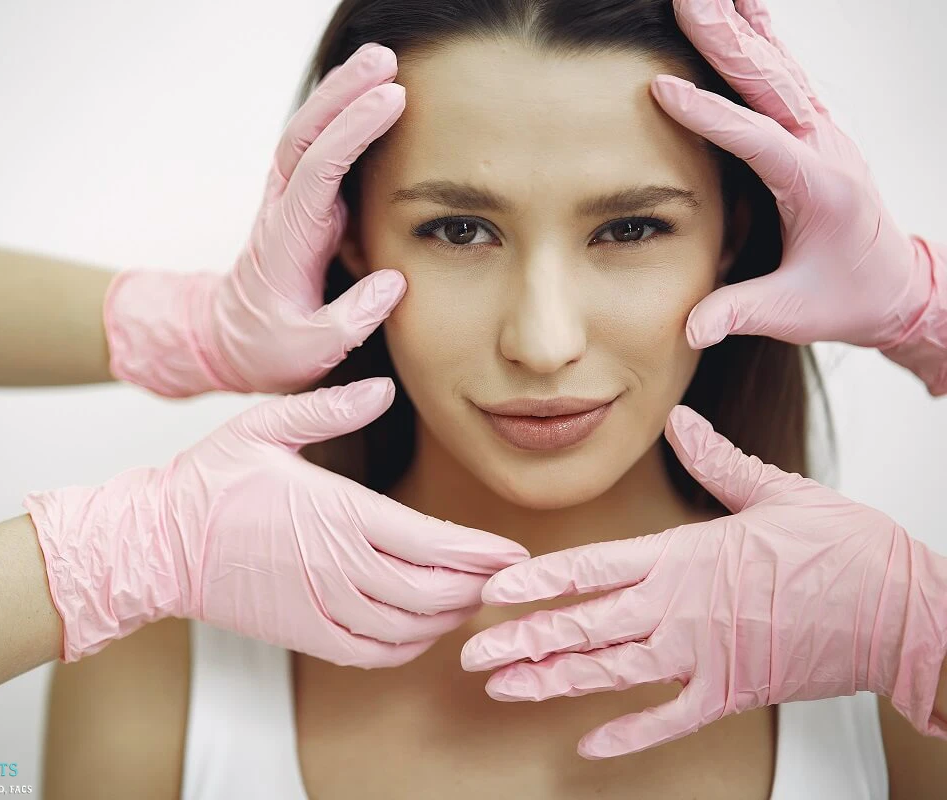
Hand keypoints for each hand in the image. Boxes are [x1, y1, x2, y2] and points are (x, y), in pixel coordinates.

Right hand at [27, 378, 528, 665]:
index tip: (511, 550)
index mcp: (336, 513)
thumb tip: (381, 388)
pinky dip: (408, 647)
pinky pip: (371, 654)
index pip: (431, 541)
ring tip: (473, 598)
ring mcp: (320, 607)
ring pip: (408, 626)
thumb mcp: (264, 426)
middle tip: (505, 576)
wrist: (155, 544)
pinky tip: (422, 630)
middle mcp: (337, 567)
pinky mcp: (303, 633)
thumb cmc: (210, 480)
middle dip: (478, 586)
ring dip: (449, 617)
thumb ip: (328, 408)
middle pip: (432, 591)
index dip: (480, 552)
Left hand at [104, 43, 409, 396]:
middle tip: (386, 59)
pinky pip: (317, 150)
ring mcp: (288, 201)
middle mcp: (282, 209)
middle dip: (343, 92)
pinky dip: (339, 118)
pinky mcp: (300, 203)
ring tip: (381, 61)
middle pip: (305, 134)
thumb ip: (350, 320)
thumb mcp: (309, 351)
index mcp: (285, 239)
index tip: (391, 101)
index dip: (353, 131)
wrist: (229, 342)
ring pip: (307, 134)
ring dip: (340, 95)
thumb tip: (395, 283)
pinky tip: (367, 96)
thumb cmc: (269, 349)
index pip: (318, 169)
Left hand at [460, 405, 946, 757]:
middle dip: (524, 639)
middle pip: (586, 626)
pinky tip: (588, 746)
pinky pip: (669, 719)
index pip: (592, 567)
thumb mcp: (777, 491)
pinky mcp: (732, 693)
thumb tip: (683, 421)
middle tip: (472, 654)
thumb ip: (718, 460)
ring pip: (611, 674)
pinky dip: (628, 734)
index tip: (491, 592)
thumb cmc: (847, 549)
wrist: (906, 612)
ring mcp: (704, 656)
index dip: (536, 580)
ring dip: (554, 682)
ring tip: (504, 690)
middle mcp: (682, 608)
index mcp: (685, 555)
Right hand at [654, 0, 946, 392]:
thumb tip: (691, 332)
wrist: (896, 286)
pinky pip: (782, 74)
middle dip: (726, 37)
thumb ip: (738, 313)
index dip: (710, 114)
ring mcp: (822, 132)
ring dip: (741, 25)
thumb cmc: (844, 298)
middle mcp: (824, 147)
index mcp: (818, 186)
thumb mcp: (791, 313)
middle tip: (689, 0)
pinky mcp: (813, 130)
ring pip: (778, 65)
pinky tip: (738, 12)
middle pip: (771, 80)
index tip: (663, 88)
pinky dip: (757, 39)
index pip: (758, 140)